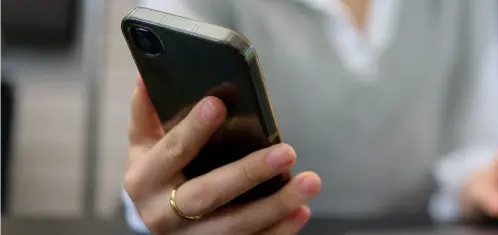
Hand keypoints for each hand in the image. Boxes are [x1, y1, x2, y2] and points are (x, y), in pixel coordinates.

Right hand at [123, 77, 321, 233]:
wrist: (159, 221)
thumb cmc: (160, 173)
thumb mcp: (145, 145)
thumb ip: (147, 112)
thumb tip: (147, 74)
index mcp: (142, 180)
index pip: (171, 152)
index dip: (193, 129)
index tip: (218, 103)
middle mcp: (161, 214)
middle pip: (207, 195)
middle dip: (248, 173)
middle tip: (286, 151)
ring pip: (236, 226)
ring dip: (276, 205)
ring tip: (310, 181)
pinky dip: (280, 229)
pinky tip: (302, 210)